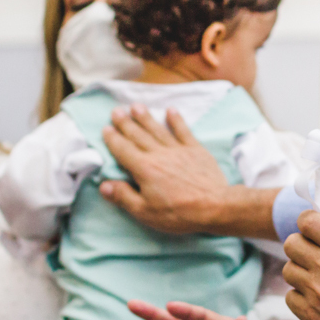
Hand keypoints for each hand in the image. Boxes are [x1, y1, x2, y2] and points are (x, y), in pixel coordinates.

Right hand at [100, 105, 233, 234]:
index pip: (123, 150)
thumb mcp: (146, 212)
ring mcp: (179, 150)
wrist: (215, 206)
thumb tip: (104, 184)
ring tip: (136, 106)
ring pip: (158, 129)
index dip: (113, 139)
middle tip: (116, 111)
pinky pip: (184, 131)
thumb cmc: (179, 213)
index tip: (106, 128)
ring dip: (146, 117)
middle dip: (126, 123)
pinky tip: (171, 110)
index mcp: (144, 169)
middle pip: (138, 135)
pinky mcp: (196, 150)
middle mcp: (159, 154)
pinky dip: (177, 120)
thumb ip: (124, 196)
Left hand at [282, 211, 319, 319]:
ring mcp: (315, 293)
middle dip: (302, 244)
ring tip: (319, 280)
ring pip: (288, 269)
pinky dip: (300, 296)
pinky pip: (290, 296)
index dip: (309, 221)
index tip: (315, 228)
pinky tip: (318, 299)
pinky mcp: (309, 315)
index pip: (309, 221)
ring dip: (300, 271)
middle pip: (291, 243)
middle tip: (315, 253)